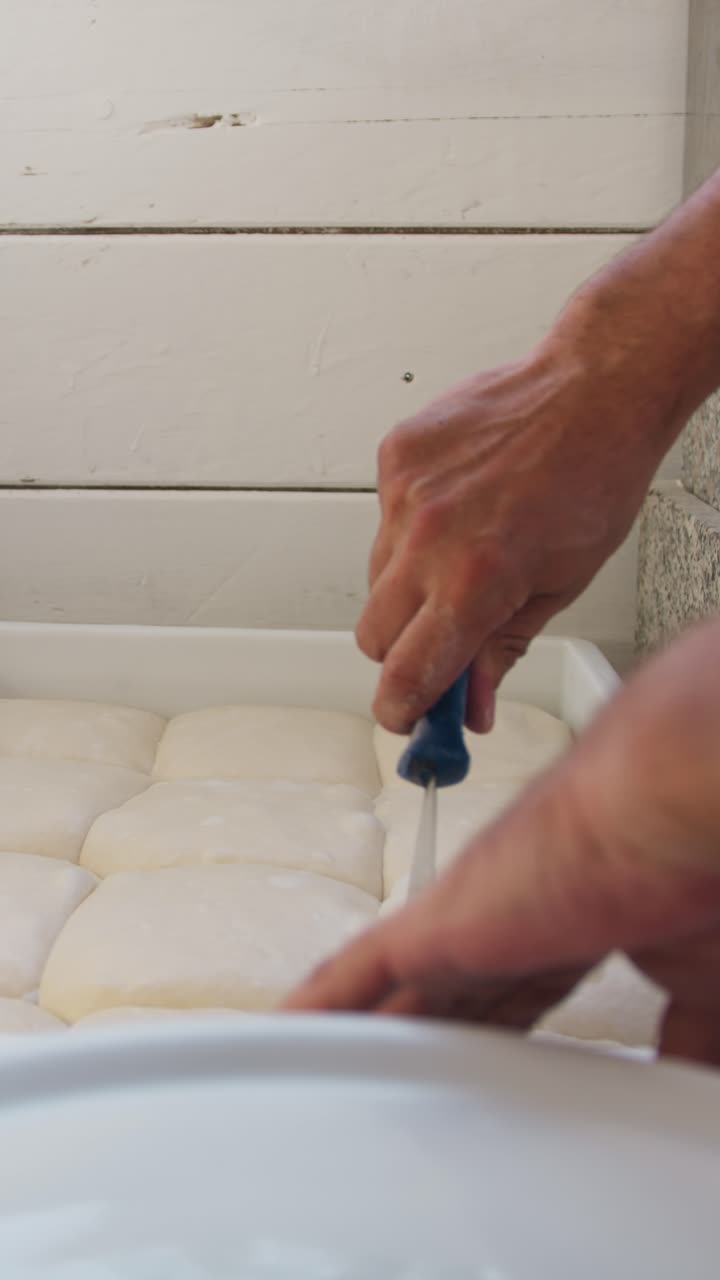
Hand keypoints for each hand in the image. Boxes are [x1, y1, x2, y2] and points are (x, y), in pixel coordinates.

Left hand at [285, 624, 719, 1066]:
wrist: (668, 805)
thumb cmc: (695, 862)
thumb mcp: (700, 975)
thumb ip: (687, 1027)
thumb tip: (690, 1071)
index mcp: (569, 921)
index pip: (513, 990)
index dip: (486, 1025)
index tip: (470, 1053)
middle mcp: (508, 913)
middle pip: (445, 993)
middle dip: (415, 1031)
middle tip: (378, 1071)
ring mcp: (468, 917)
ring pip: (392, 987)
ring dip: (359, 1025)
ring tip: (317, 1059)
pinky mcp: (435, 926)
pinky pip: (357, 977)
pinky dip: (320, 1008)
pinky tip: (285, 1033)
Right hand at [359, 321, 675, 733]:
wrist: (594, 391)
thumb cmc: (595, 478)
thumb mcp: (561, 587)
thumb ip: (502, 652)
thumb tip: (473, 705)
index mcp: (476, 581)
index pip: (407, 674)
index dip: (402, 708)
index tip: (406, 715)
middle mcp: (429, 538)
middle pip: (374, 635)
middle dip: (403, 650)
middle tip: (442, 639)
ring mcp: (405, 493)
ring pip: (376, 577)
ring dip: (408, 587)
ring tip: (464, 553)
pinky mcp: (396, 456)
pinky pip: (382, 518)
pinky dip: (410, 527)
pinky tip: (457, 508)